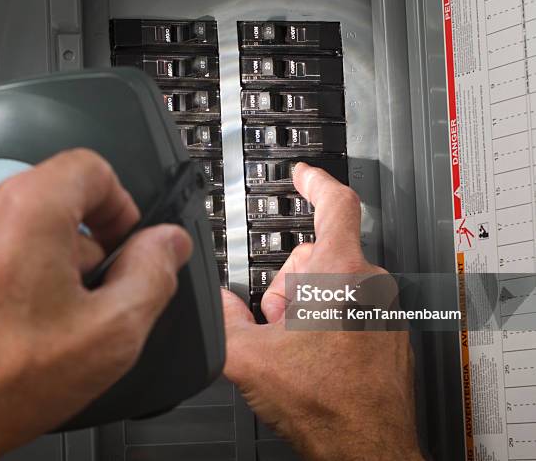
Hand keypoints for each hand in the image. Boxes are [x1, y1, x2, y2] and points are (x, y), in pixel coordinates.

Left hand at [0, 149, 191, 455]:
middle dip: (89, 244)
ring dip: (51, 263)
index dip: (122, 205)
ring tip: (51, 320)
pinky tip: (15, 324)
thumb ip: (154, 273)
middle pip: (60, 200)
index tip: (126, 245)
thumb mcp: (112, 330)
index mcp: (29, 209)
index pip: (93, 168)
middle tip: (94, 298)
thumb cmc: (2, 382)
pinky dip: (14, 274)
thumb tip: (169, 242)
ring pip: (26, 227)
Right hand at [223, 163, 421, 460]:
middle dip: (289, 283)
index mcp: (341, 275)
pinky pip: (352, 303)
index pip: (336, 204)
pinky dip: (328, 316)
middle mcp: (371, 284)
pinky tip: (317, 354)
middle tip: (278, 323)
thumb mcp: (251, 359)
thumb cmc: (327, 406)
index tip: (304, 173)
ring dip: (307, 303)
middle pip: (318, 254)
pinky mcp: (389, 328)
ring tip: (298, 345)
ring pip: (333, 281)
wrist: (368, 447)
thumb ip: (223, 319)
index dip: (315, 181)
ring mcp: (384, 307)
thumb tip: (217, 302)